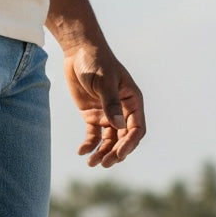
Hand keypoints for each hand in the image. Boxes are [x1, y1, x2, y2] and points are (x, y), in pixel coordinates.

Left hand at [63, 45, 144, 167]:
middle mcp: (122, 110)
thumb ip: (111, 104)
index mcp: (132, 101)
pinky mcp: (93, 116)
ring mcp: (108, 114)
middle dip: (115, 153)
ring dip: (102, 153)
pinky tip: (81, 152)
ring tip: (91, 164)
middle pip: (123, 139)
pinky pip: (93, 135)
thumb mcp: (104, 82)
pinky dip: (89, 145)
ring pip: (108, 140)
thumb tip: (118, 127)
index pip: (137, 129)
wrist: (78, 52)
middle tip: (104, 164)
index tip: (119, 154)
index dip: (130, 144)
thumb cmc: (96, 61)